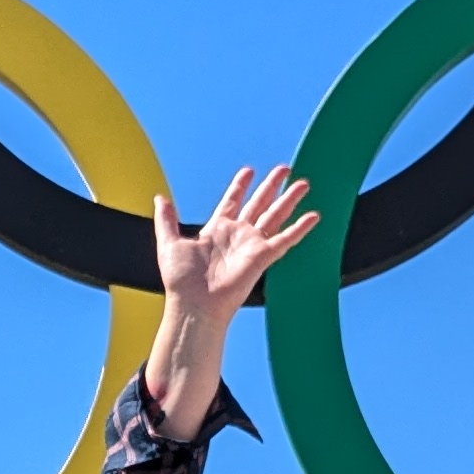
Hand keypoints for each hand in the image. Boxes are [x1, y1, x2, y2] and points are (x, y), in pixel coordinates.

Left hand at [154, 165, 318, 320]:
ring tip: (303, 183)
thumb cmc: (181, 280)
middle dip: (272, 186)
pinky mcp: (262, 257)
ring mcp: (252, 245)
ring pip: (275, 215)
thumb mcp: (169, 243)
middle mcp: (237, 235)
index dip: (241, 186)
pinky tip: (313, 216)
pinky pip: (285, 239)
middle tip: (284, 169)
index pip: (232, 201)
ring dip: (289, 199)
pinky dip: (300, 228)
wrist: (194, 304)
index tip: (249, 171)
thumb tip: (160, 198)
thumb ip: (167, 220)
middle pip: (259, 203)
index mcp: (217, 229)